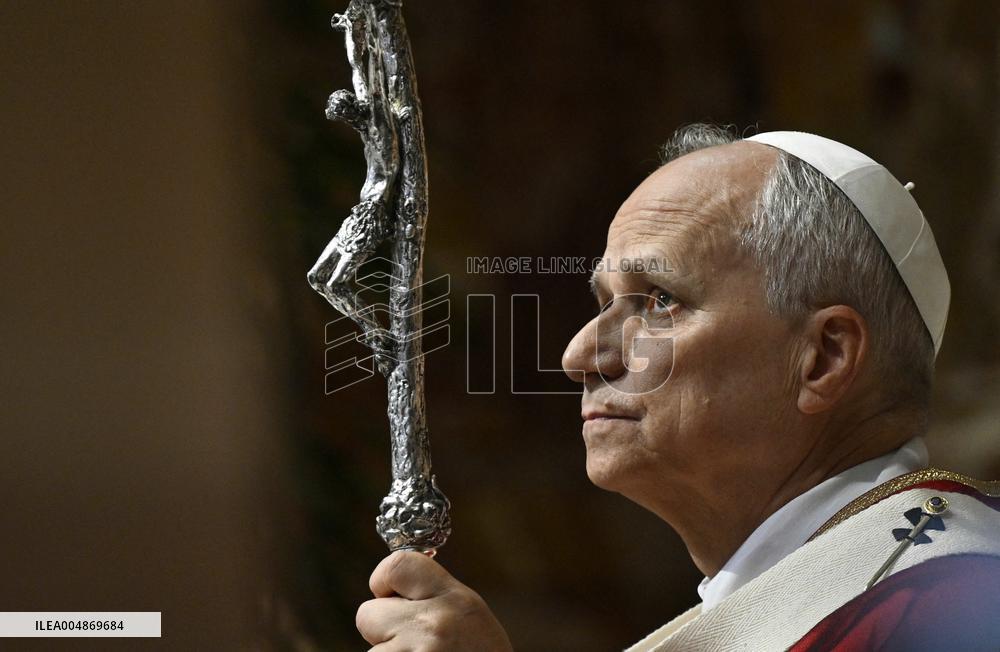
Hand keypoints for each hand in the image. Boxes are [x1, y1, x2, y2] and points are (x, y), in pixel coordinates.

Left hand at [356, 551, 513, 650]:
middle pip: (367, 614)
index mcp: (455, 600)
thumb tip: (391, 582)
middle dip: (382, 632)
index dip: (384, 580)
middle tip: (411, 646)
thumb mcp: (471, 618)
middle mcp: (433, 626)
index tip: (390, 596)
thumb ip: (435, 597)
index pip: (396, 566)